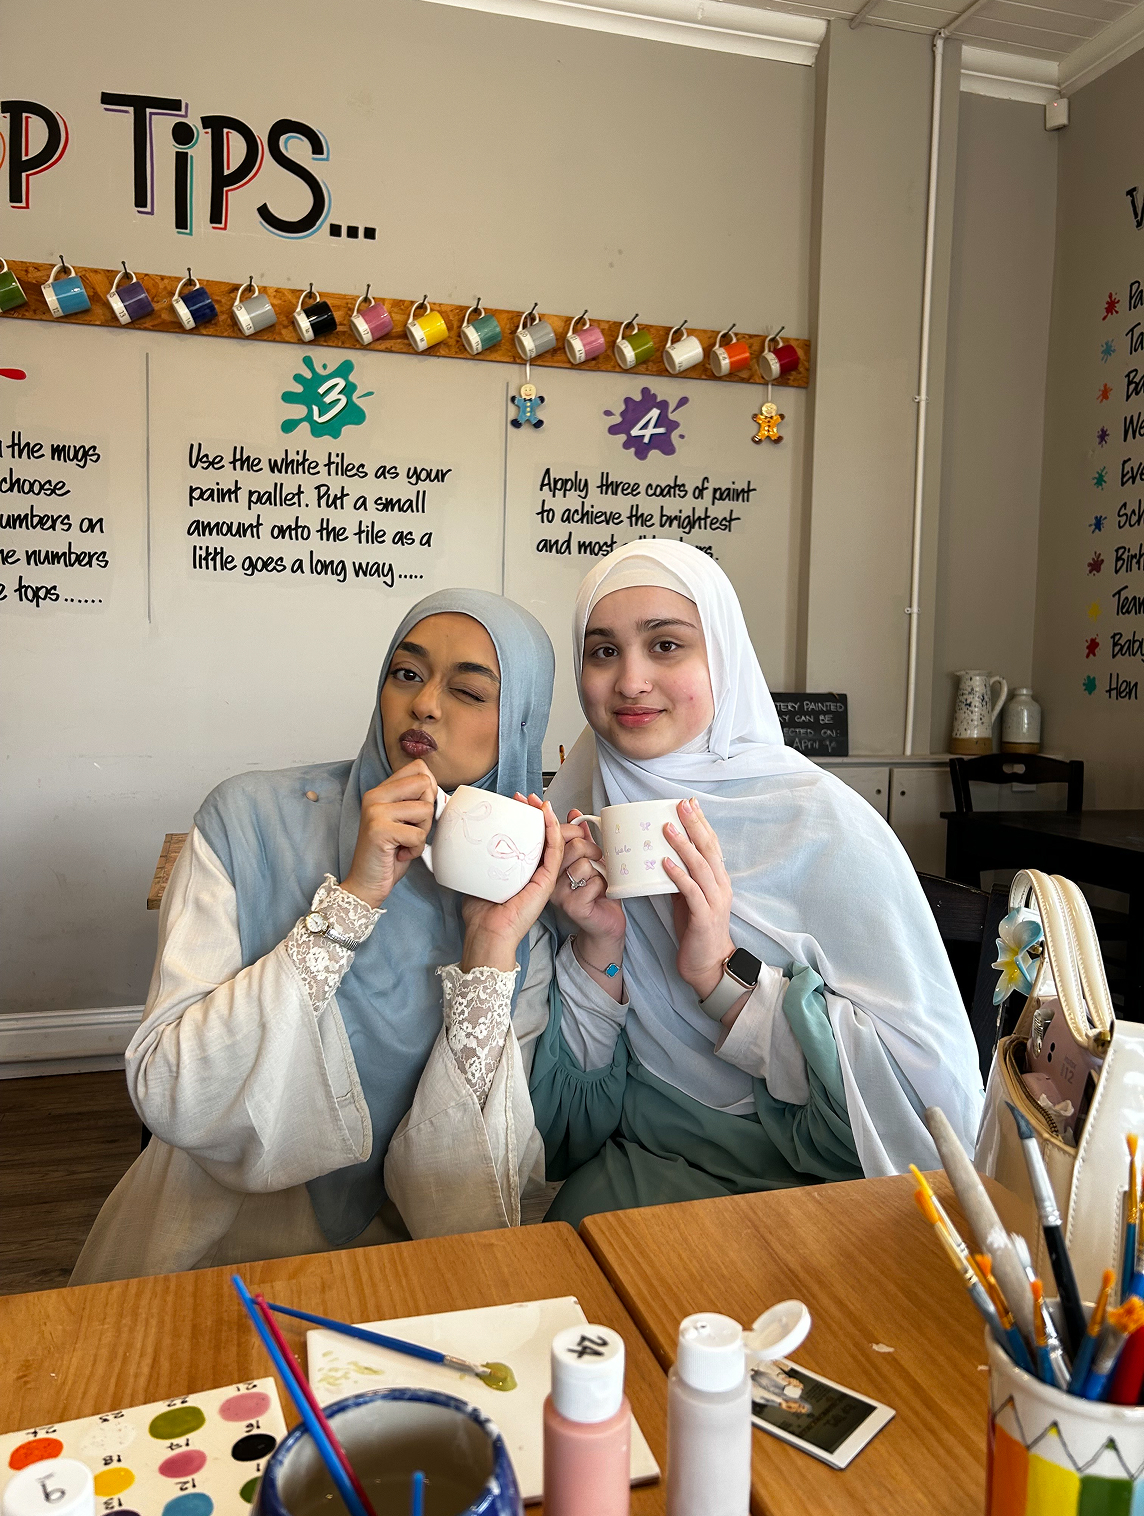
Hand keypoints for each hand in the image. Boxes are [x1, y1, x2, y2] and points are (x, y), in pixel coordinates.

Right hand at [340, 760, 437, 909]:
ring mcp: (375, 812)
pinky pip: (418, 834)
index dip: (428, 790)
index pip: (418, 767)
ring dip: (422, 833)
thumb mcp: (403, 820)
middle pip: (425, 784)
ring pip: (425, 810)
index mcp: (381, 790)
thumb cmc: (389, 854)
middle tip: (410, 830)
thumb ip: (414, 800)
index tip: (417, 812)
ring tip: (403, 843)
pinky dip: (415, 850)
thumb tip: (436, 788)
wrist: (366, 883)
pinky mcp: (379, 830)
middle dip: (428, 812)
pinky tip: (400, 853)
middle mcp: (375, 796)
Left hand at [461, 798, 563, 970]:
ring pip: (551, 840)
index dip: (523, 819)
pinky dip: (553, 831)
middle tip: (525, 798)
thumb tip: (459, 844)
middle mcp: (533, 872)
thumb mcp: (477, 878)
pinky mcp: (547, 880)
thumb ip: (475, 862)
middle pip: (541, 837)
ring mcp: (542, 876)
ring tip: (537, 802)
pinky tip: (548, 817)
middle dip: (535, 814)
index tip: (513, 803)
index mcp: (520, 871)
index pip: (527, 840)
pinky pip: (554, 851)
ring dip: (546, 818)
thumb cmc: (481, 914)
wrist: (488, 932)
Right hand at [547, 807, 626, 950]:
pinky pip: (593, 883)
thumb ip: (582, 837)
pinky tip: (600, 894)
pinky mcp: (572, 905)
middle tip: (597, 860)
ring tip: (598, 880)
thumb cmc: (597, 891)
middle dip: (591, 850)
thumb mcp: (590, 858)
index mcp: (550, 863)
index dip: (568, 827)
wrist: (604, 924)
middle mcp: (550, 878)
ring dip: (599, 871)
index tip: (578, 830)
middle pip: (572, 847)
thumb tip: (574, 813)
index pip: (555, 835)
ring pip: (583, 864)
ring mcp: (559, 893)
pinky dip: (604, 886)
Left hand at [662, 798, 734, 1000]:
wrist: (710, 964)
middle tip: (681, 804)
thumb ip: (682, 879)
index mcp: (719, 879)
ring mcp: (714, 900)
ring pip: (700, 866)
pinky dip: (678, 875)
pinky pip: (691, 891)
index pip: (712, 845)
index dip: (701, 823)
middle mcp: (720, 886)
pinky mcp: (704, 916)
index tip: (689, 803)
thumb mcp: (689, 899)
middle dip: (694, 825)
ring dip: (683, 845)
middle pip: (708, 849)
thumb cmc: (697, 931)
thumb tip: (663, 859)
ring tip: (667, 827)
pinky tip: (666, 862)